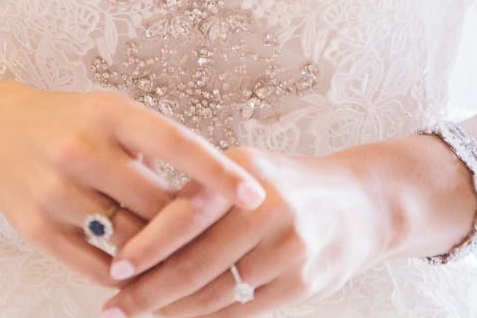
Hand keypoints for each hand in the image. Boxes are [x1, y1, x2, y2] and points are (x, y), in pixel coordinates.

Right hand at [0, 84, 267, 290]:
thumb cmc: (70, 124)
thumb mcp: (111, 115)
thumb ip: (155, 149)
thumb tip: (211, 196)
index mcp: (109, 113)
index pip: (176, 143)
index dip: (218, 172)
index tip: (255, 196)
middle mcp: (81, 150)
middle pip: (157, 204)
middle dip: (190, 225)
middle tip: (220, 238)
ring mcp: (57, 193)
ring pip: (131, 241)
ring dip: (160, 254)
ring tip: (183, 259)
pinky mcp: (38, 230)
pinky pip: (98, 267)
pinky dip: (126, 274)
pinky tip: (140, 272)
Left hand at [100, 147, 393, 316]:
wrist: (361, 205)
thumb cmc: (287, 188)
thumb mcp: (245, 172)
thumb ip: (200, 198)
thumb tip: (133, 236)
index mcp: (244, 172)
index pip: (187, 213)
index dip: (148, 245)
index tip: (115, 268)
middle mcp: (269, 207)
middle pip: (198, 262)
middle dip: (150, 290)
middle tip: (116, 307)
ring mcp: (290, 247)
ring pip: (218, 293)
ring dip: (175, 310)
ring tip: (142, 315)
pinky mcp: (304, 282)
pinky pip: (244, 310)